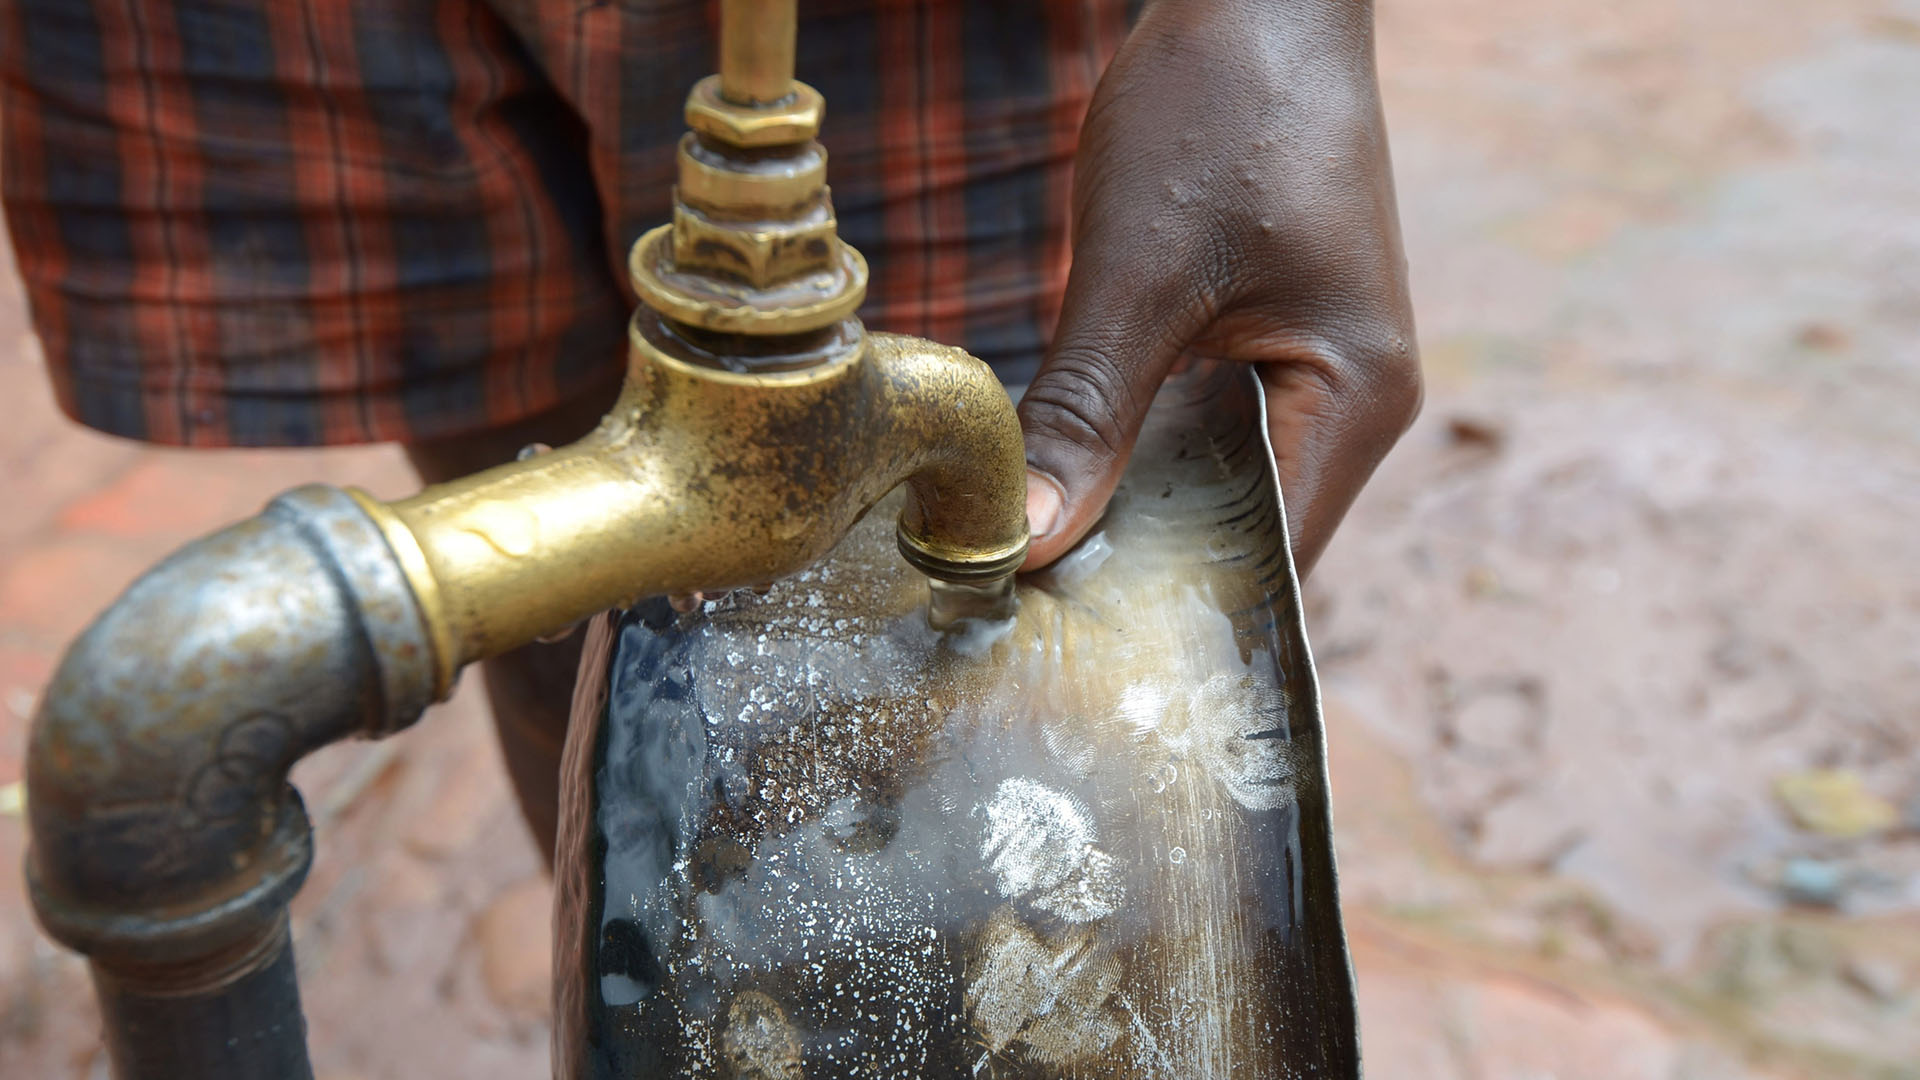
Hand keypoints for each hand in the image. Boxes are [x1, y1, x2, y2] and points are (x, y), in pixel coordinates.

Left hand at [1019, 0, 1420, 574]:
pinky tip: (1070, 475)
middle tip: (1027, 616)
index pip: (1270, 560)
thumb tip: (1025, 543)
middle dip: (1143, 572)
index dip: (1170, 608)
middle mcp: (1354, 405)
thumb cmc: (1219, 109)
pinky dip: (1140, 459)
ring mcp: (1317, 375)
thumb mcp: (1137, 275)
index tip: (1065, 644)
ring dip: (1136, 516)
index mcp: (1356, 398)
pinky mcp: (1272, 345)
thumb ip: (1084, 414)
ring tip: (1036, 558)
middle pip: (1245, 536)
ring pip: (1218, 488)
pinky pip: (1206, 435)